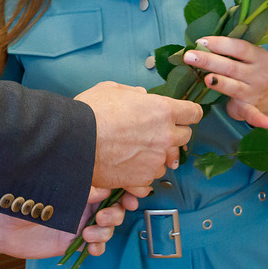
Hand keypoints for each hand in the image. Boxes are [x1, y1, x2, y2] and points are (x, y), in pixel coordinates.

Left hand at [0, 187, 139, 258]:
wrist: (1, 221)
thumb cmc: (21, 194)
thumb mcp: (50, 185)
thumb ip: (78, 186)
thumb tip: (102, 189)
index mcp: (81, 184)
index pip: (110, 185)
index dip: (125, 189)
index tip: (132, 194)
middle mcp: (83, 202)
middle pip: (115, 207)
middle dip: (117, 212)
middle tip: (104, 216)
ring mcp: (80, 221)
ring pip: (108, 228)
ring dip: (106, 231)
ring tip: (89, 232)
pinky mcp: (72, 240)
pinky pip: (95, 245)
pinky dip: (98, 247)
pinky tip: (91, 246)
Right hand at [76, 82, 201, 189]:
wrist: (73, 141)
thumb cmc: (91, 111)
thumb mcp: (112, 89)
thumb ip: (134, 93)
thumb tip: (143, 97)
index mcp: (162, 110)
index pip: (193, 112)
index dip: (188, 112)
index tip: (183, 114)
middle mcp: (165, 136)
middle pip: (185, 136)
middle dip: (172, 133)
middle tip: (154, 131)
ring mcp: (155, 160)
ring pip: (168, 159)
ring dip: (158, 154)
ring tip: (136, 150)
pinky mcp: (143, 179)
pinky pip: (152, 177)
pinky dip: (143, 172)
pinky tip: (128, 164)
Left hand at [183, 36, 267, 128]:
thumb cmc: (249, 69)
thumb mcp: (247, 56)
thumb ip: (229, 50)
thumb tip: (199, 44)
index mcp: (257, 56)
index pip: (238, 47)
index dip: (219, 44)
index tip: (200, 42)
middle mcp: (258, 73)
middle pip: (231, 66)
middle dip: (209, 61)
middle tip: (189, 56)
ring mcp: (254, 91)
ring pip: (235, 87)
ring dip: (220, 82)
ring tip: (206, 78)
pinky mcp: (250, 107)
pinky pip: (253, 114)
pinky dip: (258, 119)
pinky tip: (265, 124)